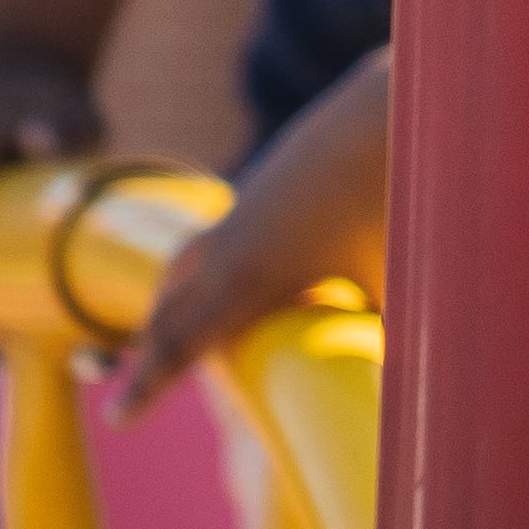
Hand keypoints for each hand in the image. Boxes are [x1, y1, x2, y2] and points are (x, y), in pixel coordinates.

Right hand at [126, 59, 388, 400]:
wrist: (394, 109)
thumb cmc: (396, 200)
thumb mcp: (397, 288)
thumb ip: (392, 346)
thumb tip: (409, 400)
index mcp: (252, 276)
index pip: (182, 343)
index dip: (149, 385)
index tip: (119, 420)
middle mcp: (233, 242)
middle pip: (169, 307)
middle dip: (154, 352)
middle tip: (137, 397)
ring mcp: (246, 207)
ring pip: (185, 263)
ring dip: (173, 303)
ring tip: (171, 337)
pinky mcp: (265, 185)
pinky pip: (218, 235)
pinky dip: (205, 266)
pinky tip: (223, 281)